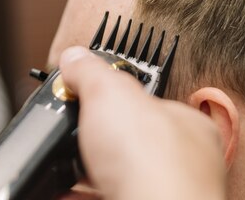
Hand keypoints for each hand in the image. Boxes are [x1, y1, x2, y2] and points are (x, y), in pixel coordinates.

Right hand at [59, 47, 225, 199]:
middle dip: (95, 141)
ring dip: (81, 173)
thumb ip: (91, 73)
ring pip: (115, 179)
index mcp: (187, 127)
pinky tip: (58, 190)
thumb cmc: (154, 164)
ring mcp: (159, 194)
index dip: (118, 99)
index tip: (89, 98)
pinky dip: (74, 195)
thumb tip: (74, 58)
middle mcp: (180, 166)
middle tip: (71, 133)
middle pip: (130, 144)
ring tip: (57, 163)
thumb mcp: (111, 94)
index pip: (152, 103)